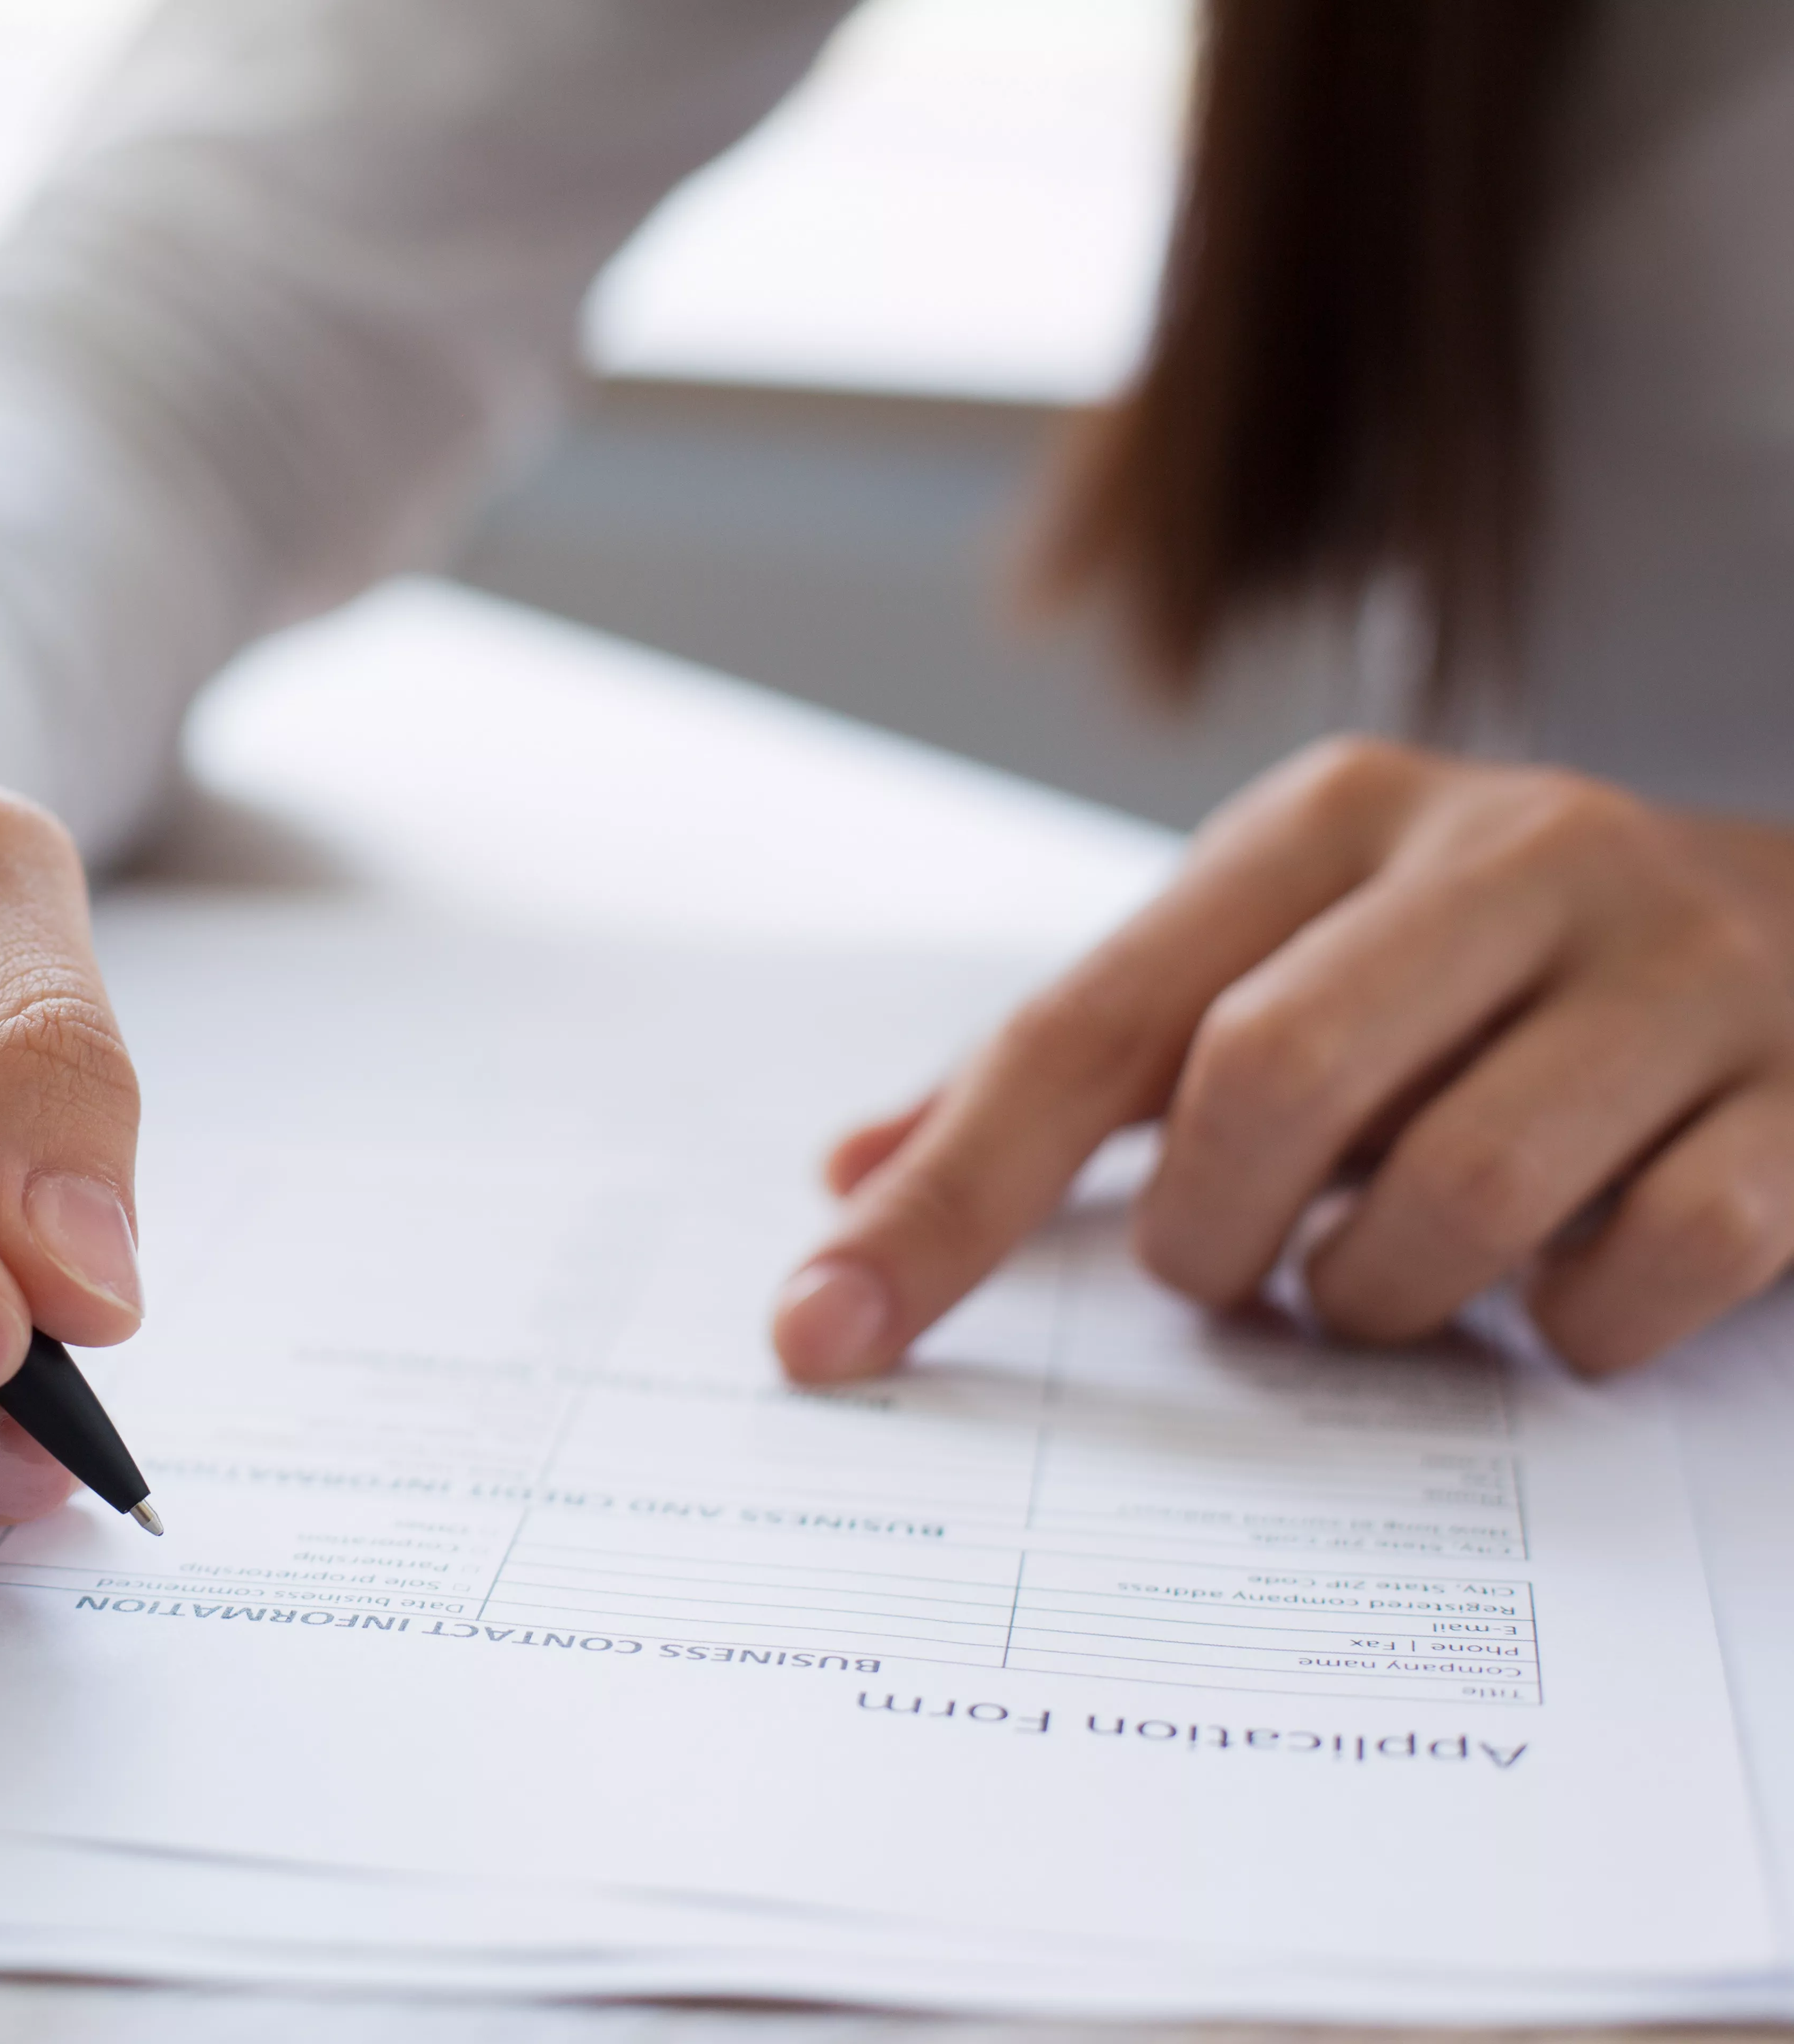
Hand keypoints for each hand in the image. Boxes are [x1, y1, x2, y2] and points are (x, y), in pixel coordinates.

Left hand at [774, 738, 1793, 1380]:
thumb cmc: (1489, 976)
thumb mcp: (1281, 962)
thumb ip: (1079, 1070)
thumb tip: (852, 1178)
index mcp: (1333, 820)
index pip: (1080, 1026)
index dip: (945, 1197)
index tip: (820, 1332)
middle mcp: (1509, 855)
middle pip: (1261, 1088)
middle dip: (1215, 1237)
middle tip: (1242, 1268)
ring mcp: (1681, 969)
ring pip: (1455, 1194)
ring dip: (1383, 1294)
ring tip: (1395, 1273)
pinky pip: (1649, 1264)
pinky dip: (1575, 1327)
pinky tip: (1568, 1291)